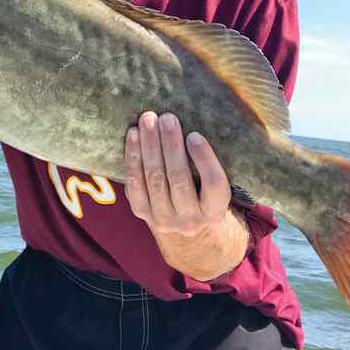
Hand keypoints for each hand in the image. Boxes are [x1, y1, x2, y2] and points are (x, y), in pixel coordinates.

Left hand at [124, 111, 248, 279]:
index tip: (194, 135)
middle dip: (170, 145)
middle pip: (178, 178)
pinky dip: (133, 157)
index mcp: (215, 211)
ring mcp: (164, 219)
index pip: (213, 184)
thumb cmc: (205, 195)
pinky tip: (133, 135)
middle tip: (167, 118)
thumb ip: (212, 165)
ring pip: (154, 178)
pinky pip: (135, 183)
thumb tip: (203, 119)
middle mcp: (190, 219)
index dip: (204, 159)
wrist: (186, 231)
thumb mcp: (216, 189)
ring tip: (148, 120)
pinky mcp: (142, 213)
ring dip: (149, 146)